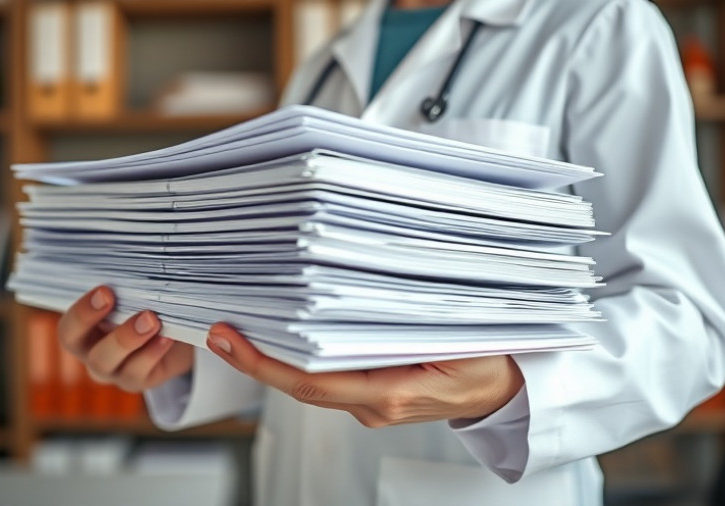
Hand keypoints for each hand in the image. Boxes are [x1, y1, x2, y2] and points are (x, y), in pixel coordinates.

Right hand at [57, 286, 193, 391]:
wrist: (177, 339)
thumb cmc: (146, 309)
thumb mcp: (134, 299)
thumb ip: (126, 289)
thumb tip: (133, 267)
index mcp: (84, 330)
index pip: (69, 327)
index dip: (82, 312)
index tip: (105, 291)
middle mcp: (92, 353)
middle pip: (81, 348)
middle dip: (94, 320)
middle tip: (117, 300)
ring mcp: (113, 371)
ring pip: (107, 362)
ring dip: (128, 339)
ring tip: (152, 320)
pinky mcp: (137, 381)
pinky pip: (139, 372)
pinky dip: (152, 353)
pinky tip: (167, 337)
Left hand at [206, 323, 523, 426]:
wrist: (505, 391)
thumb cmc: (489, 359)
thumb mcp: (456, 333)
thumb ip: (404, 318)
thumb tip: (355, 290)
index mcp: (392, 392)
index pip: (312, 381)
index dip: (264, 362)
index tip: (228, 339)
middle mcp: (375, 405)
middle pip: (301, 385)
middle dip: (256, 359)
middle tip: (218, 330)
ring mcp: (373, 406)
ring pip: (313, 383)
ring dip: (276, 357)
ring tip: (241, 327)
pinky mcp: (374, 398)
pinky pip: (329, 380)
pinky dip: (302, 359)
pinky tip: (285, 334)